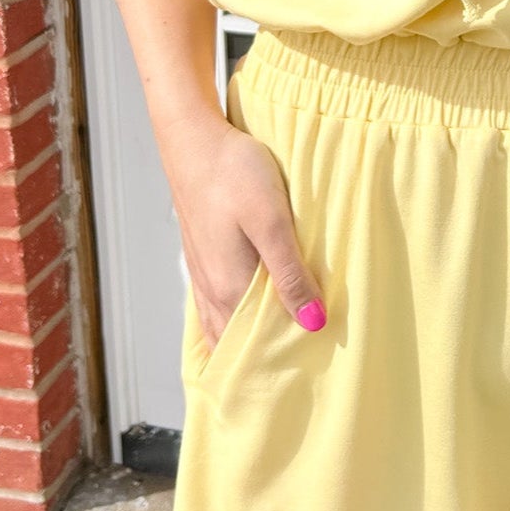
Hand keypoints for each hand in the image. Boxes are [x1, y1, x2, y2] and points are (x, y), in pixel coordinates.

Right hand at [159, 110, 325, 347]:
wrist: (194, 139)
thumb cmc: (234, 172)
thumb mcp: (272, 221)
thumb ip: (290, 274)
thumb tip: (314, 323)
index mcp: (230, 286)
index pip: (260, 343)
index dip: (286, 358)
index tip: (315, 370)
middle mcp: (212, 289)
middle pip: (239, 340)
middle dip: (267, 358)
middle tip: (301, 372)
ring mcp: (203, 274)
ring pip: (225, 325)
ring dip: (248, 341)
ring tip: (277, 354)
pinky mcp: (202, 256)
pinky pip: (216, 305)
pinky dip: (232, 321)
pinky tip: (246, 319)